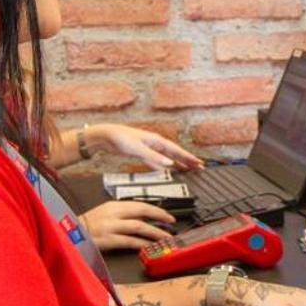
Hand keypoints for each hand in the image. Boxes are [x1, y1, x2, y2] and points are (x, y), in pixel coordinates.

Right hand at [81, 200, 175, 249]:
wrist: (68, 235)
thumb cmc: (87, 226)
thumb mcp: (104, 213)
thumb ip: (122, 214)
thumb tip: (143, 219)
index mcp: (113, 205)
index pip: (140, 204)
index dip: (156, 210)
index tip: (168, 215)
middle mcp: (113, 213)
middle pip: (142, 212)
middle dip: (159, 217)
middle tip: (171, 223)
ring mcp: (110, 227)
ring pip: (138, 227)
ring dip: (154, 232)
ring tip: (165, 237)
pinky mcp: (107, 240)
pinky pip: (129, 241)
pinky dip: (141, 244)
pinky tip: (149, 247)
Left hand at [88, 123, 202, 171]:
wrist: (106, 136)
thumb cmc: (121, 138)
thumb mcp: (138, 149)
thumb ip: (154, 157)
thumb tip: (169, 164)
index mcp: (157, 141)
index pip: (177, 151)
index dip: (188, 158)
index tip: (198, 163)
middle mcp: (155, 143)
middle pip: (175, 153)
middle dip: (187, 160)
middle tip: (199, 167)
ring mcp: (149, 148)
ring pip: (168, 157)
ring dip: (178, 163)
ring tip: (188, 168)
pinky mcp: (142, 153)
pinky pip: (158, 160)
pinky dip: (164, 165)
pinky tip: (167, 169)